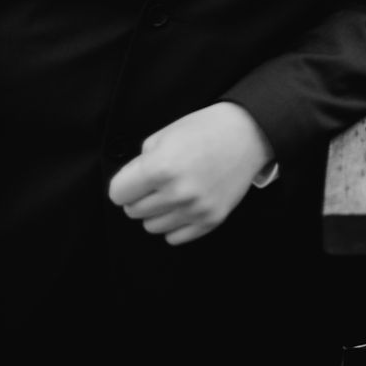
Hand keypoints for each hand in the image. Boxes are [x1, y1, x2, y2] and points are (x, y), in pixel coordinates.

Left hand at [106, 101, 271, 245]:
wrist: (249, 133)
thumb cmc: (205, 128)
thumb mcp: (165, 134)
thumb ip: (142, 162)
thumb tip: (132, 185)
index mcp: (161, 168)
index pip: (117, 194)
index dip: (124, 183)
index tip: (134, 178)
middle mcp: (177, 192)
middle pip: (133, 211)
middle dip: (139, 196)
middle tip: (156, 182)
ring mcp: (195, 209)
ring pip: (151, 226)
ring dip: (156, 211)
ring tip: (172, 192)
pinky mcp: (211, 220)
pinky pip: (174, 237)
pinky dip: (174, 224)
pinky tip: (183, 205)